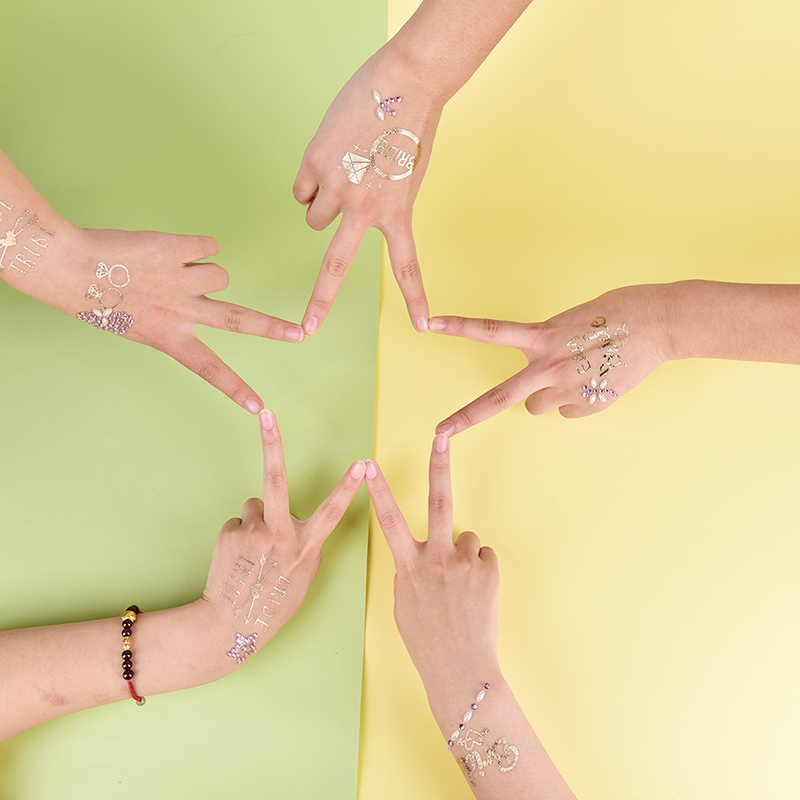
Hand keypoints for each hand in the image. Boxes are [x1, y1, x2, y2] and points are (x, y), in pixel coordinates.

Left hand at [21, 226, 306, 412]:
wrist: (71, 267)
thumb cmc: (100, 299)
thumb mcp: (138, 325)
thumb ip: (175, 319)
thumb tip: (211, 291)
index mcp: (169, 338)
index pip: (210, 370)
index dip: (236, 389)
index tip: (258, 408)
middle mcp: (181, 312)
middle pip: (239, 321)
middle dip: (273, 329)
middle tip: (300, 333)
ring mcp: (182, 281)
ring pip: (220, 274)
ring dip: (203, 270)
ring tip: (172, 269)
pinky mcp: (179, 250)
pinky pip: (208, 245)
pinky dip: (195, 247)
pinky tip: (172, 251)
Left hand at [198, 409, 365, 671]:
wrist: (230, 624)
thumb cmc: (274, 604)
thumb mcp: (304, 577)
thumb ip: (305, 545)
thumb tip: (295, 523)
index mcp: (305, 546)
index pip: (333, 511)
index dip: (349, 486)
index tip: (362, 463)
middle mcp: (280, 534)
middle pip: (276, 479)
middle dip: (273, 442)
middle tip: (267, 414)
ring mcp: (253, 532)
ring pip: (255, 507)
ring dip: (254, 522)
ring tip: (252, 553)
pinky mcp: (230, 533)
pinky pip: (238, 523)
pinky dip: (238, 536)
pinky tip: (238, 559)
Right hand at [293, 49, 441, 333]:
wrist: (404, 82)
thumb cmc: (409, 126)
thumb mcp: (406, 177)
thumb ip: (380, 204)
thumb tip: (336, 213)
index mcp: (397, 213)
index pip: (407, 266)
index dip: (415, 298)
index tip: (422, 327)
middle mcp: (364, 207)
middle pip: (335, 264)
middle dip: (320, 302)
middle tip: (309, 328)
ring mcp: (336, 187)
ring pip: (312, 218)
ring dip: (321, 205)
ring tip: (343, 171)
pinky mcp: (314, 163)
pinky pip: (300, 190)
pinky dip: (310, 180)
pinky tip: (330, 156)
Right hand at [365, 435, 499, 702]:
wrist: (460, 670)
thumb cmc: (426, 641)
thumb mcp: (403, 604)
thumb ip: (410, 570)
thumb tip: (424, 552)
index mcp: (408, 567)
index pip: (388, 520)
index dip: (378, 490)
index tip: (369, 465)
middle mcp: (436, 559)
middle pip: (438, 501)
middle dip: (438, 465)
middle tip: (442, 436)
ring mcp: (464, 564)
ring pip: (466, 537)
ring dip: (463, 554)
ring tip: (461, 588)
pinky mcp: (488, 571)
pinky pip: (482, 557)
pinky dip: (479, 570)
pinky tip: (475, 594)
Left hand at [432, 284, 670, 435]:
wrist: (659, 323)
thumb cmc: (617, 311)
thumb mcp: (571, 320)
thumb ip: (548, 345)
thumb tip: (544, 376)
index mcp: (541, 336)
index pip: (491, 330)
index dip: (458, 327)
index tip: (430, 324)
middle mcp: (547, 365)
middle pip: (497, 398)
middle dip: (465, 418)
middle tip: (440, 432)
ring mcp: (566, 388)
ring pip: (537, 407)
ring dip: (546, 395)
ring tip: (575, 372)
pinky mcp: (588, 404)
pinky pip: (568, 410)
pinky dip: (577, 400)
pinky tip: (596, 381)